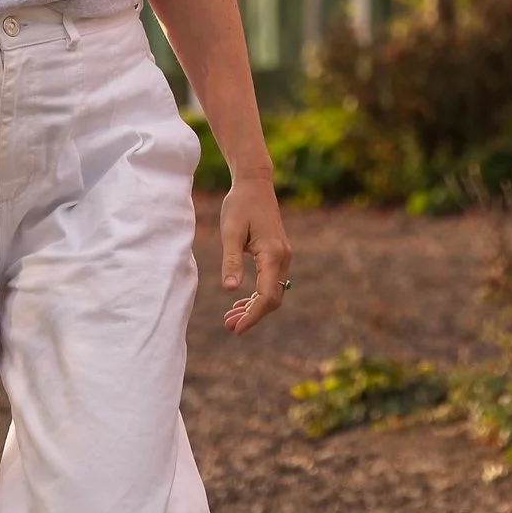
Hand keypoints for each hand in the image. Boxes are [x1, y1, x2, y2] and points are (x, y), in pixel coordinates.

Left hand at [217, 174, 292, 334]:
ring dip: (253, 307)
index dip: (252, 315)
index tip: (235, 328)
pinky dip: (256, 294)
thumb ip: (231, 261)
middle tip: (229, 327)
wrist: (254, 183)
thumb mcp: (231, 233)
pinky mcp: (277, 253)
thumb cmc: (240, 205)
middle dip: (252, 315)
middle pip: (272, 298)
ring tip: (230, 318)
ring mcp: (282, 255)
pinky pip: (270, 281)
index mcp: (272, 254)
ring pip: (272, 291)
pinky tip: (240, 301)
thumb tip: (231, 289)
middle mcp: (283, 257)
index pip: (266, 295)